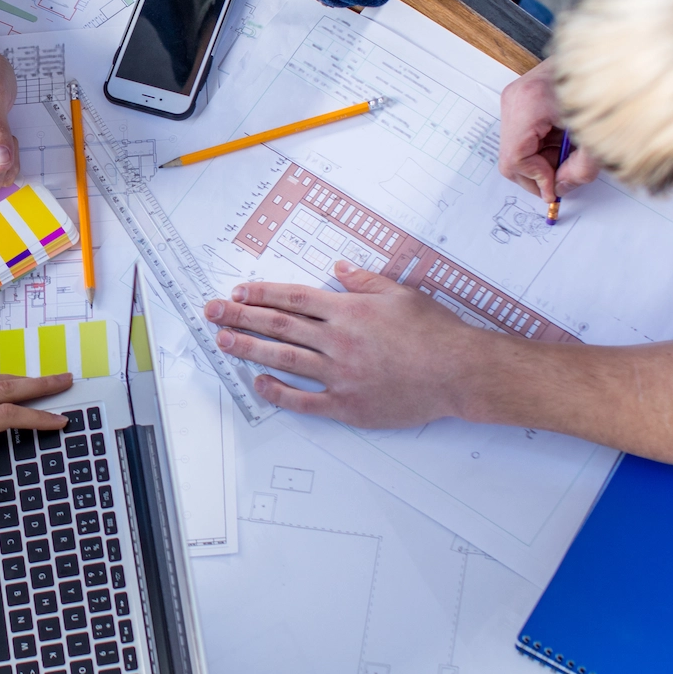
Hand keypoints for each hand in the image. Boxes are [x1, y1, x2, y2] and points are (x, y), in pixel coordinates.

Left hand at [203, 267, 496, 425]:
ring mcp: (340, 373)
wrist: (460, 372)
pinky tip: (259, 382)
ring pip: (283, 358)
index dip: (261, 294)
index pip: (293, 298)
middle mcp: (338, 340)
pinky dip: (278, 392)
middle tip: (212, 312)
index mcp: (348, 310)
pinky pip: (303, 400)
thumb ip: (365, 282)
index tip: (238, 292)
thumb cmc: (436, 332)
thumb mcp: (401, 293)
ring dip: (249, 348)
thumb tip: (340, 269)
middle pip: (278, 325)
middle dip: (241, 316)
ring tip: (223, 341)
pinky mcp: (347, 404)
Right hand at [498, 61, 598, 201]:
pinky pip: (523, 132)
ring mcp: (516, 94)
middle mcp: (516, 98)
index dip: (537, 180)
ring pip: (516, 145)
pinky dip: (543, 144)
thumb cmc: (610, 87)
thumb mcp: (600, 139)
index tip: (557, 187)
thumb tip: (560, 187)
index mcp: (530, 104)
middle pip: (511, 155)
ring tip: (571, 150)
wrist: (614, 55)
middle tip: (565, 173)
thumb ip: (580, 170)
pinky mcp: (523, 95)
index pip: (515, 159)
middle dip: (539, 171)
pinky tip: (564, 137)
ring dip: (543, 157)